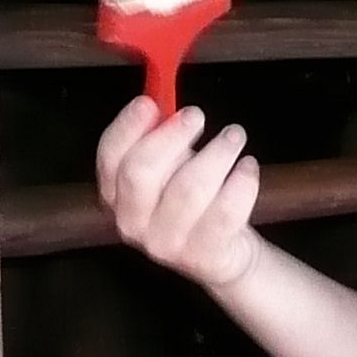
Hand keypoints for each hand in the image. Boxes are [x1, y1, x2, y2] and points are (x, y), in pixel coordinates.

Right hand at [96, 98, 262, 291]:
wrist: (221, 253)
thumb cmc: (193, 201)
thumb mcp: (169, 165)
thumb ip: (162, 135)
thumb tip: (164, 101)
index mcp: (116, 194)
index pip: (109, 156)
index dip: (127, 125)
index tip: (150, 102)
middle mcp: (133, 222)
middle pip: (140, 171)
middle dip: (171, 135)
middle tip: (196, 116)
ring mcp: (167, 243)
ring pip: (189, 187)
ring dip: (217, 152)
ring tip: (233, 136)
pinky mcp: (203, 255)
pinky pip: (225, 211)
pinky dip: (242, 182)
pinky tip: (247, 168)